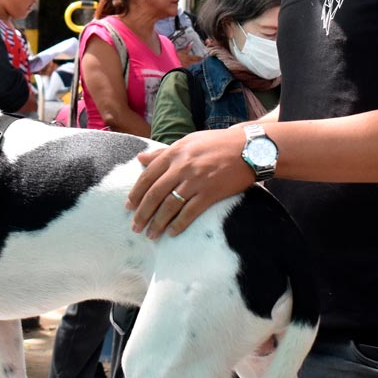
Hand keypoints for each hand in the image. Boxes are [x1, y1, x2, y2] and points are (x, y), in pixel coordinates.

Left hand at [125, 128, 253, 239]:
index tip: (128, 207)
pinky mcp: (211, 192)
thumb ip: (163, 153)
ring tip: (150, 235)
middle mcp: (182, 167)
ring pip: (169, 206)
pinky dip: (179, 224)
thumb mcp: (188, 142)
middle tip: (135, 227)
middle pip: (154, 194)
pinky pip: (190, 212)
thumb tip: (140, 159)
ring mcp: (196, 180)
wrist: (249, 147)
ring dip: (157, 223)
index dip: (136, 193)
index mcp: (174, 153)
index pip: (147, 176)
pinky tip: (171, 233)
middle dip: (142, 213)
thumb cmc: (216, 144)